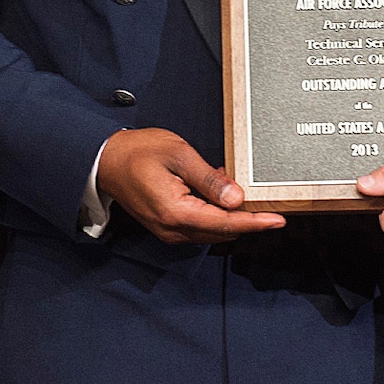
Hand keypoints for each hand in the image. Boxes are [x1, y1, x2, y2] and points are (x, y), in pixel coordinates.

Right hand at [96, 128, 285, 244]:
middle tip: (263, 196)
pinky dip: (214, 213)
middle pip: (222, 231)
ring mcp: (169, 231)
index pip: (226, 223)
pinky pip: (200, 225)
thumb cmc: (138, 152)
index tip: (278, 219)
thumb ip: (209, 179)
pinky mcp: (168, 227)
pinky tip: (217, 191)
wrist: (106, 160)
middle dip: (246, 217)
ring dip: (229, 214)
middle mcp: (173, 229)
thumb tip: (237, 199)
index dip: (255, 222)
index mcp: (176, 213)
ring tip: (233, 184)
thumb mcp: (179, 155)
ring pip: (212, 230)